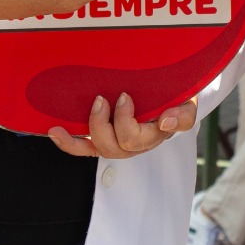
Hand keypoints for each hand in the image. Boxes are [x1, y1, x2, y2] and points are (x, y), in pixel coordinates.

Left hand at [48, 92, 196, 158]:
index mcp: (154, 136)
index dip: (126, 120)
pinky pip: (83, 149)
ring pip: (99, 148)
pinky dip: (68, 143)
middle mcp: (134, 146)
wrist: (168, 99)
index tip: (125, 95)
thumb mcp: (188, 104)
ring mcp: (116, 145)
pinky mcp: (101, 141)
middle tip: (104, 98)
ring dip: (92, 126)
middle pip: (117, 146)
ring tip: (95, 103)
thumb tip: (166, 122)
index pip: (138, 138)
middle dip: (106, 122)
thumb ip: (184, 115)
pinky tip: (55, 131)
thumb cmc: (176, 100)